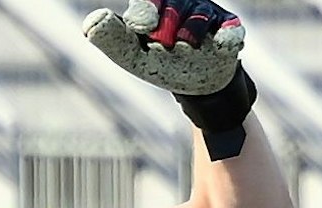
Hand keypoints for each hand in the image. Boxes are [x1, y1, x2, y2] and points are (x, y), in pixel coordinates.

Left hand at [83, 1, 242, 94]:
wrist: (197, 86)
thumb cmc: (160, 63)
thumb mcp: (133, 55)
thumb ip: (111, 39)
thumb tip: (91, 24)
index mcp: (155, 6)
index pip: (149, 0)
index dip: (146, 10)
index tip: (142, 26)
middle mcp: (181, 4)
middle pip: (174, 4)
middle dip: (168, 23)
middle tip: (164, 43)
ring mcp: (206, 15)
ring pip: (199, 16)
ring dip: (191, 32)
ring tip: (188, 46)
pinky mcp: (229, 30)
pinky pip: (230, 28)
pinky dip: (227, 36)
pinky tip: (222, 44)